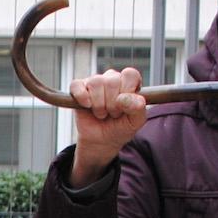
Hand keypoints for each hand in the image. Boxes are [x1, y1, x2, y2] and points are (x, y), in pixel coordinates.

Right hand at [67, 67, 146, 186]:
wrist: (100, 143)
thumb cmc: (119, 130)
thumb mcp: (136, 123)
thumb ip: (138, 109)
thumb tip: (129, 98)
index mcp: (129, 84)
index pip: (130, 74)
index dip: (127, 92)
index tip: (124, 108)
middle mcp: (112, 80)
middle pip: (112, 79)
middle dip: (112, 103)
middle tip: (112, 115)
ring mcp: (94, 83)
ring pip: (96, 82)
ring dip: (99, 105)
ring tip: (101, 115)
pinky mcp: (78, 89)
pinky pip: (78, 84)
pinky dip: (83, 97)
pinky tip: (87, 107)